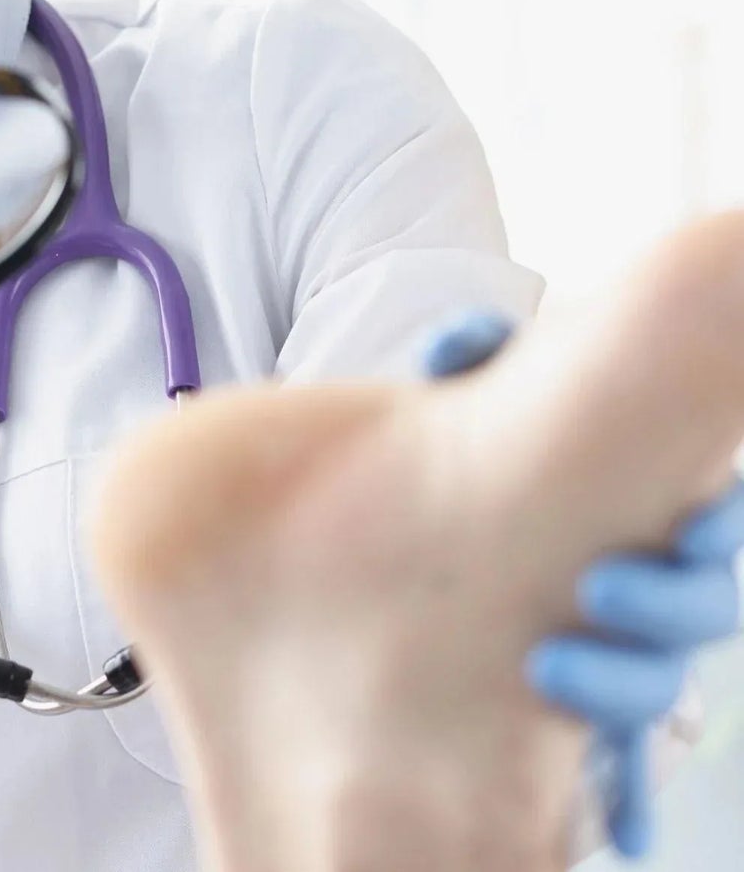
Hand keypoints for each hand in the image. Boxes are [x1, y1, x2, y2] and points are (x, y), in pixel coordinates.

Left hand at [422, 309, 743, 859]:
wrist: (465, 485)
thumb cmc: (489, 425)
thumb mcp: (487, 386)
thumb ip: (479, 360)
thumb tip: (456, 345)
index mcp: (658, 505)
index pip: (712, 528)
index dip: (708, 531)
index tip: (679, 526)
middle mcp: (660, 580)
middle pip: (698, 612)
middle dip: (655, 609)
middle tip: (593, 592)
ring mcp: (627, 643)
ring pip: (654, 686)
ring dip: (615, 695)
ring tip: (546, 671)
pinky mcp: (583, 690)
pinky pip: (617, 759)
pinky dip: (626, 795)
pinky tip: (627, 837)